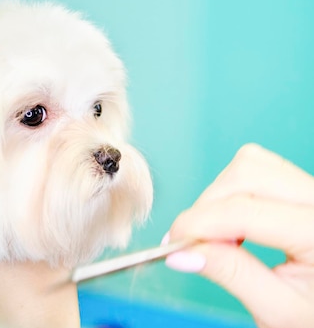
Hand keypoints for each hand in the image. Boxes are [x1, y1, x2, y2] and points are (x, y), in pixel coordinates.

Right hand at [166, 144, 313, 327]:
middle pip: (247, 174)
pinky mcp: (302, 188)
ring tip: (220, 234)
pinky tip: (234, 221)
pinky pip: (261, 167)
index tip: (173, 241)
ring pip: (251, 164)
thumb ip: (231, 275)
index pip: (245, 211)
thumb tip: (181, 253)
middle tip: (194, 242)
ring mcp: (313, 191)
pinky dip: (234, 189)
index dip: (199, 223)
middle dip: (207, 206)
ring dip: (219, 195)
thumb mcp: (279, 310)